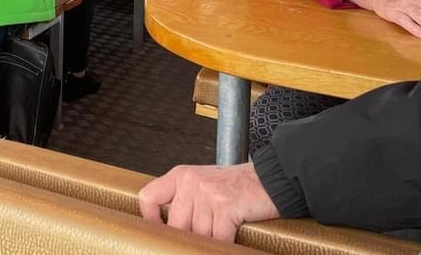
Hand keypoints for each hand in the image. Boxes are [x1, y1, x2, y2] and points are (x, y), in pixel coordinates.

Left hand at [138, 163, 278, 242]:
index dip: (151, 220)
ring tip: (220, 235)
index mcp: (181, 176)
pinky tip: (229, 241)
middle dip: (190, 238)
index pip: (149, 197)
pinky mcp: (226, 207)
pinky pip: (217, 238)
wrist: (270, 179)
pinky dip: (223, 245)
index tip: (160, 233)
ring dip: (210, 241)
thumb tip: (170, 230)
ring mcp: (208, 194)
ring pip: (198, 235)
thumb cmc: (237, 186)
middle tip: (201, 239)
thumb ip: (185, 202)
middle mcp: (191, 183)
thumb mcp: (202, 184)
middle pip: (176, 225)